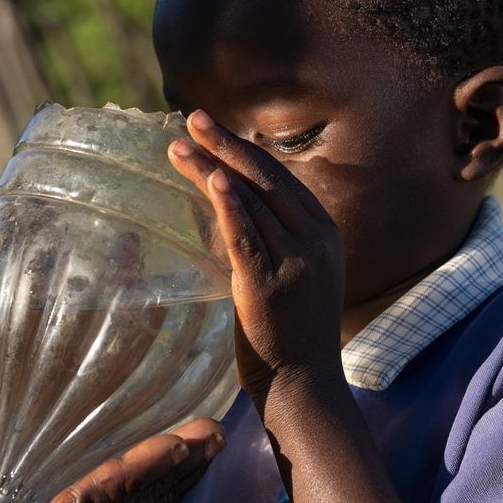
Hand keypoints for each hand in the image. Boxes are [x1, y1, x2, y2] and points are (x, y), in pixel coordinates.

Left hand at [168, 110, 343, 397]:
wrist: (304, 384)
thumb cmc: (294, 332)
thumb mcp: (300, 274)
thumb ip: (278, 238)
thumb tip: (237, 202)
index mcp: (324, 232)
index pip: (280, 178)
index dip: (244, 150)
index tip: (212, 129)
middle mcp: (315, 240)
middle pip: (266, 179)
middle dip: (227, 144)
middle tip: (192, 118)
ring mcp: (296, 262)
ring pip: (251, 201)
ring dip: (212, 168)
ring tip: (178, 146)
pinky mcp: (270, 285)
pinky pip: (247, 237)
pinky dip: (230, 206)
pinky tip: (213, 180)